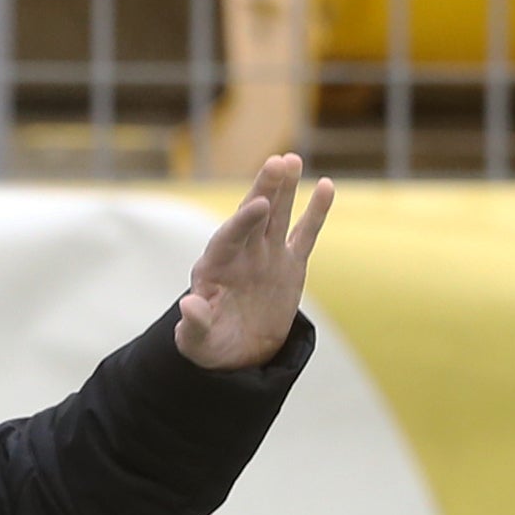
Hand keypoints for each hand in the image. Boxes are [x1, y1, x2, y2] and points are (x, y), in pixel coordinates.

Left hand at [176, 153, 334, 370]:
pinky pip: (305, 234)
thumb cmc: (210, 346)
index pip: (228, 239)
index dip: (242, 222)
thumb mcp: (197, 343)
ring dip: (284, 189)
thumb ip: (194, 325)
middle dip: (263, 191)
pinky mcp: (290, 264)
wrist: (235, 354)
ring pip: (277, 217)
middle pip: (252, 217)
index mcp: (213, 269)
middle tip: (276, 163)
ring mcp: (266, 256)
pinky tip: (326, 186)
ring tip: (292, 160)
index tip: (259, 205)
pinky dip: (316, 212)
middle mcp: (240, 255)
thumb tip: (188, 304)